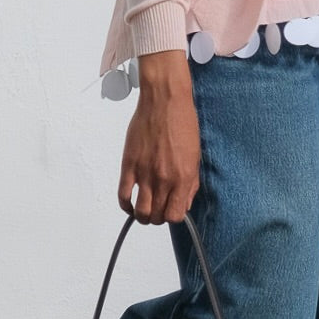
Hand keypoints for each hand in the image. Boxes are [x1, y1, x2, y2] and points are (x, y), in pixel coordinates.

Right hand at [118, 51, 200, 223]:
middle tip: (158, 210)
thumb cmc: (182, 123)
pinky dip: (126, 204)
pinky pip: (123, 195)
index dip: (173, 217)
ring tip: (144, 209)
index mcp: (183, 177)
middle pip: (157, 216)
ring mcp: (144, 173)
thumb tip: (184, 203)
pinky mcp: (129, 165)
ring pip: (140, 211)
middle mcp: (164, 179)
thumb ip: (190, 184)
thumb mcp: (195, 155)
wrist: (165, 101)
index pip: (175, 215)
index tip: (171, 210)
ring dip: (142, 215)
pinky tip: (130, 203)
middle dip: (158, 218)